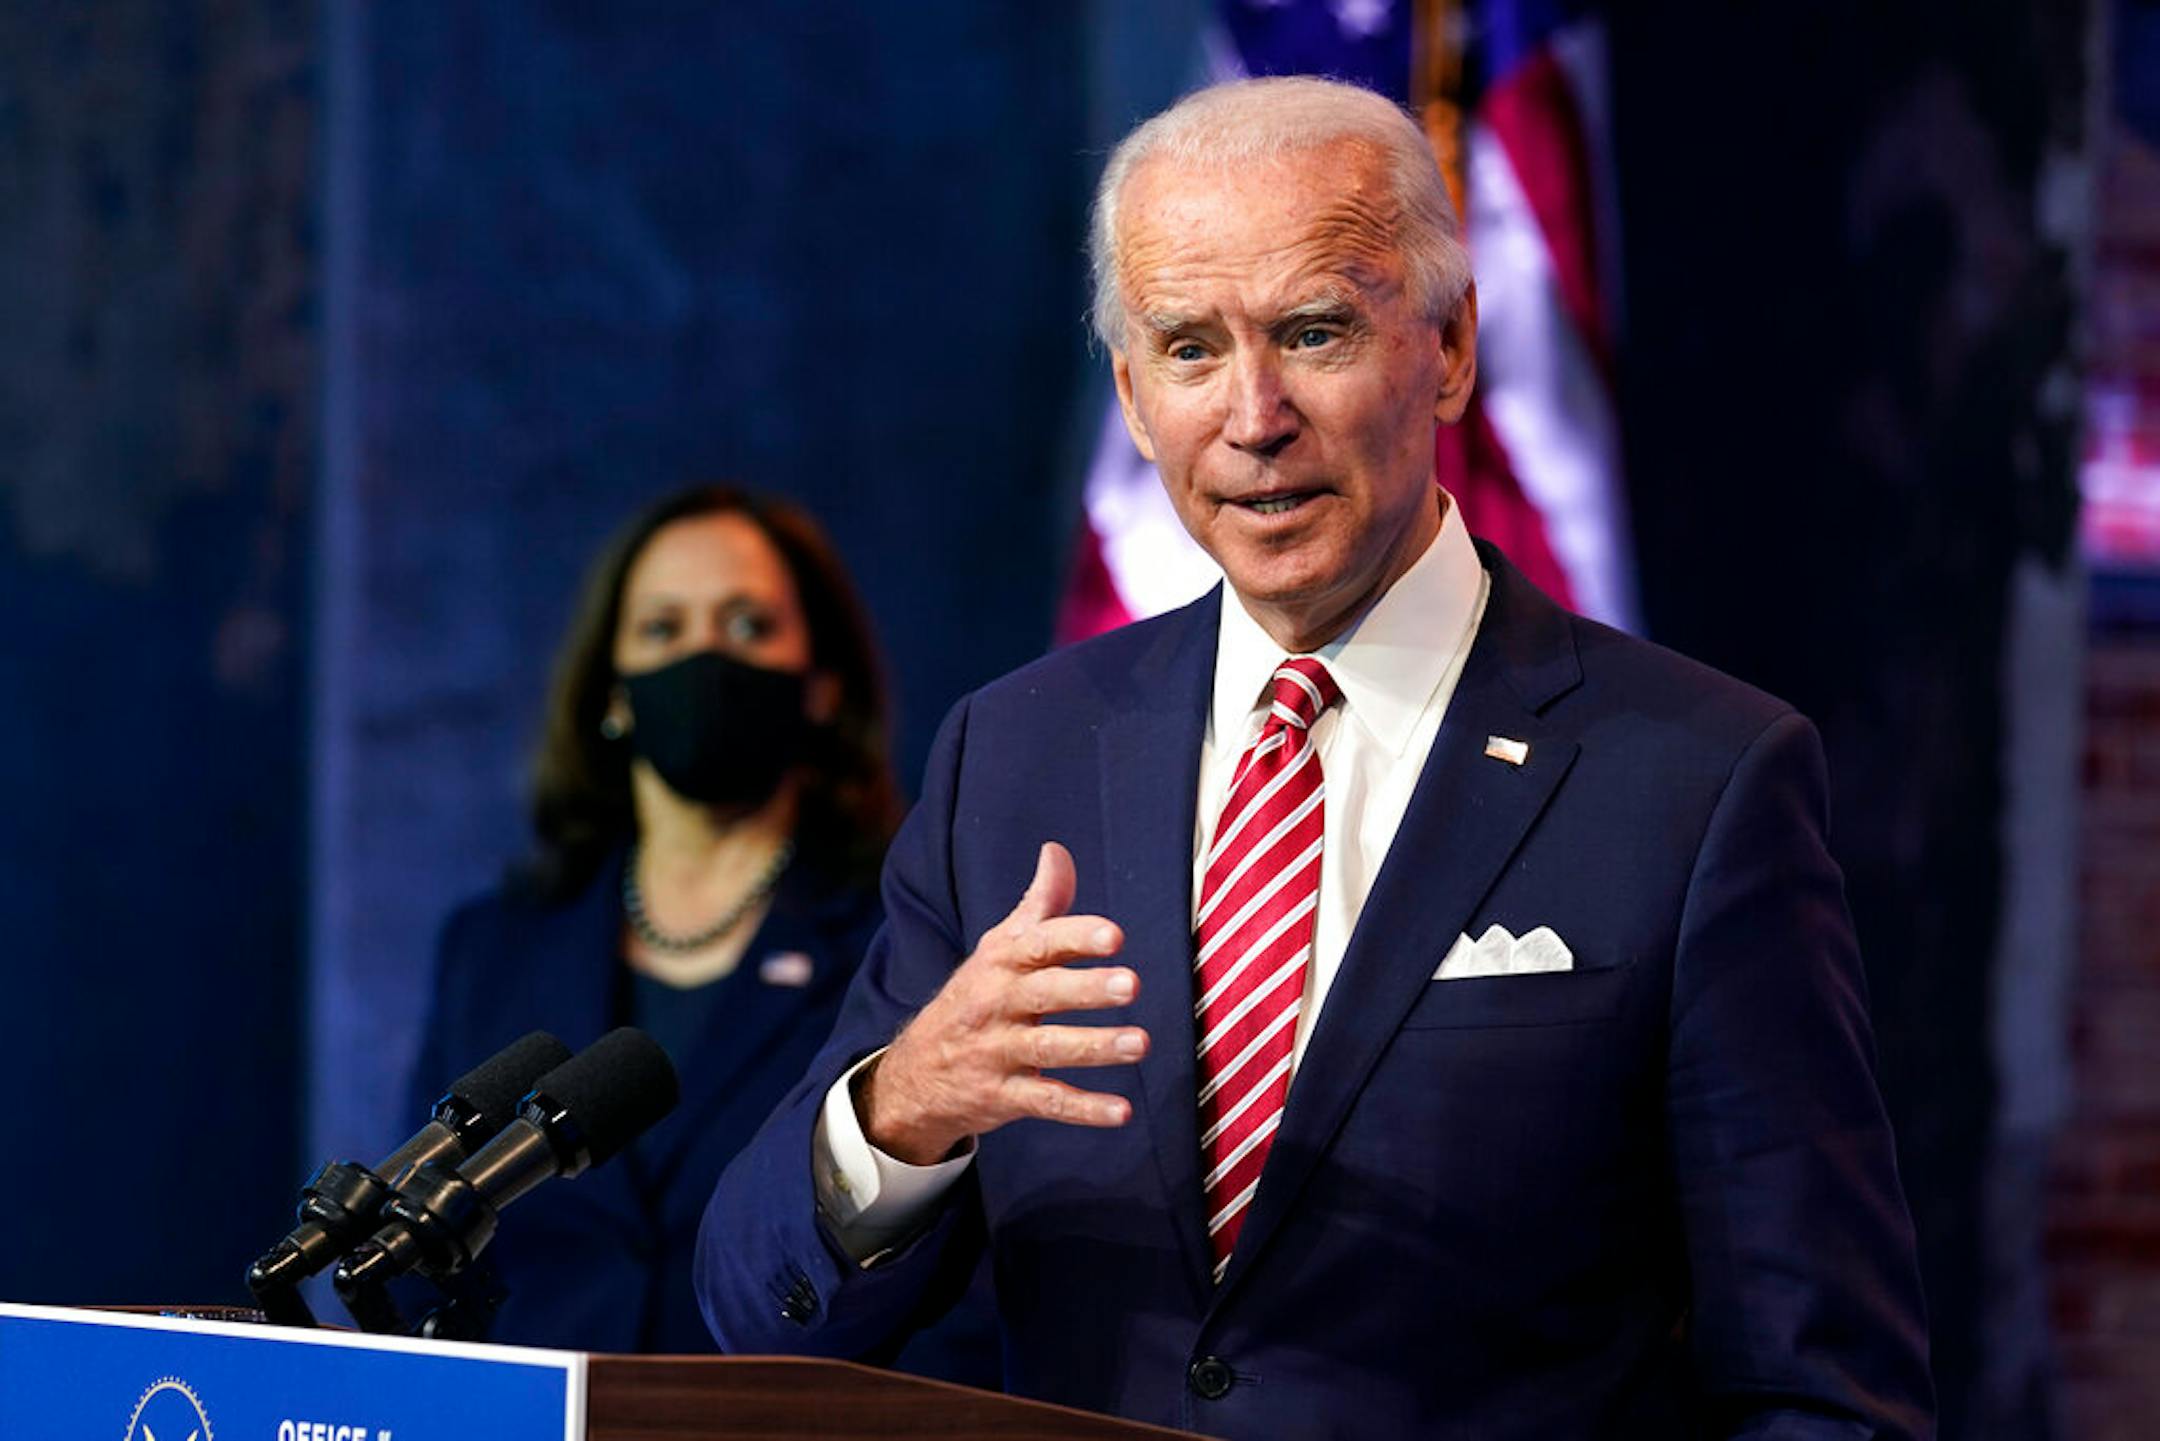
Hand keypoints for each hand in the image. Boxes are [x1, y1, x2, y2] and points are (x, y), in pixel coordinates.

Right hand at [859, 842, 1146, 1164]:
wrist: (916, 1071)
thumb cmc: (976, 997)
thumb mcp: (998, 948)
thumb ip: (1039, 905)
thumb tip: (1057, 850)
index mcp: (1001, 962)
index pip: (1039, 944)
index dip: (1075, 937)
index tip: (1114, 935)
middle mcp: (997, 1004)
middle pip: (1044, 993)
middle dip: (1087, 988)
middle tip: (1132, 984)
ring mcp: (998, 1052)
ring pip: (1049, 1049)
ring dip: (1095, 1047)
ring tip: (1139, 1043)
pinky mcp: (1003, 1096)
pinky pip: (1046, 1102)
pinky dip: (1083, 1109)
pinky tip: (1122, 1112)